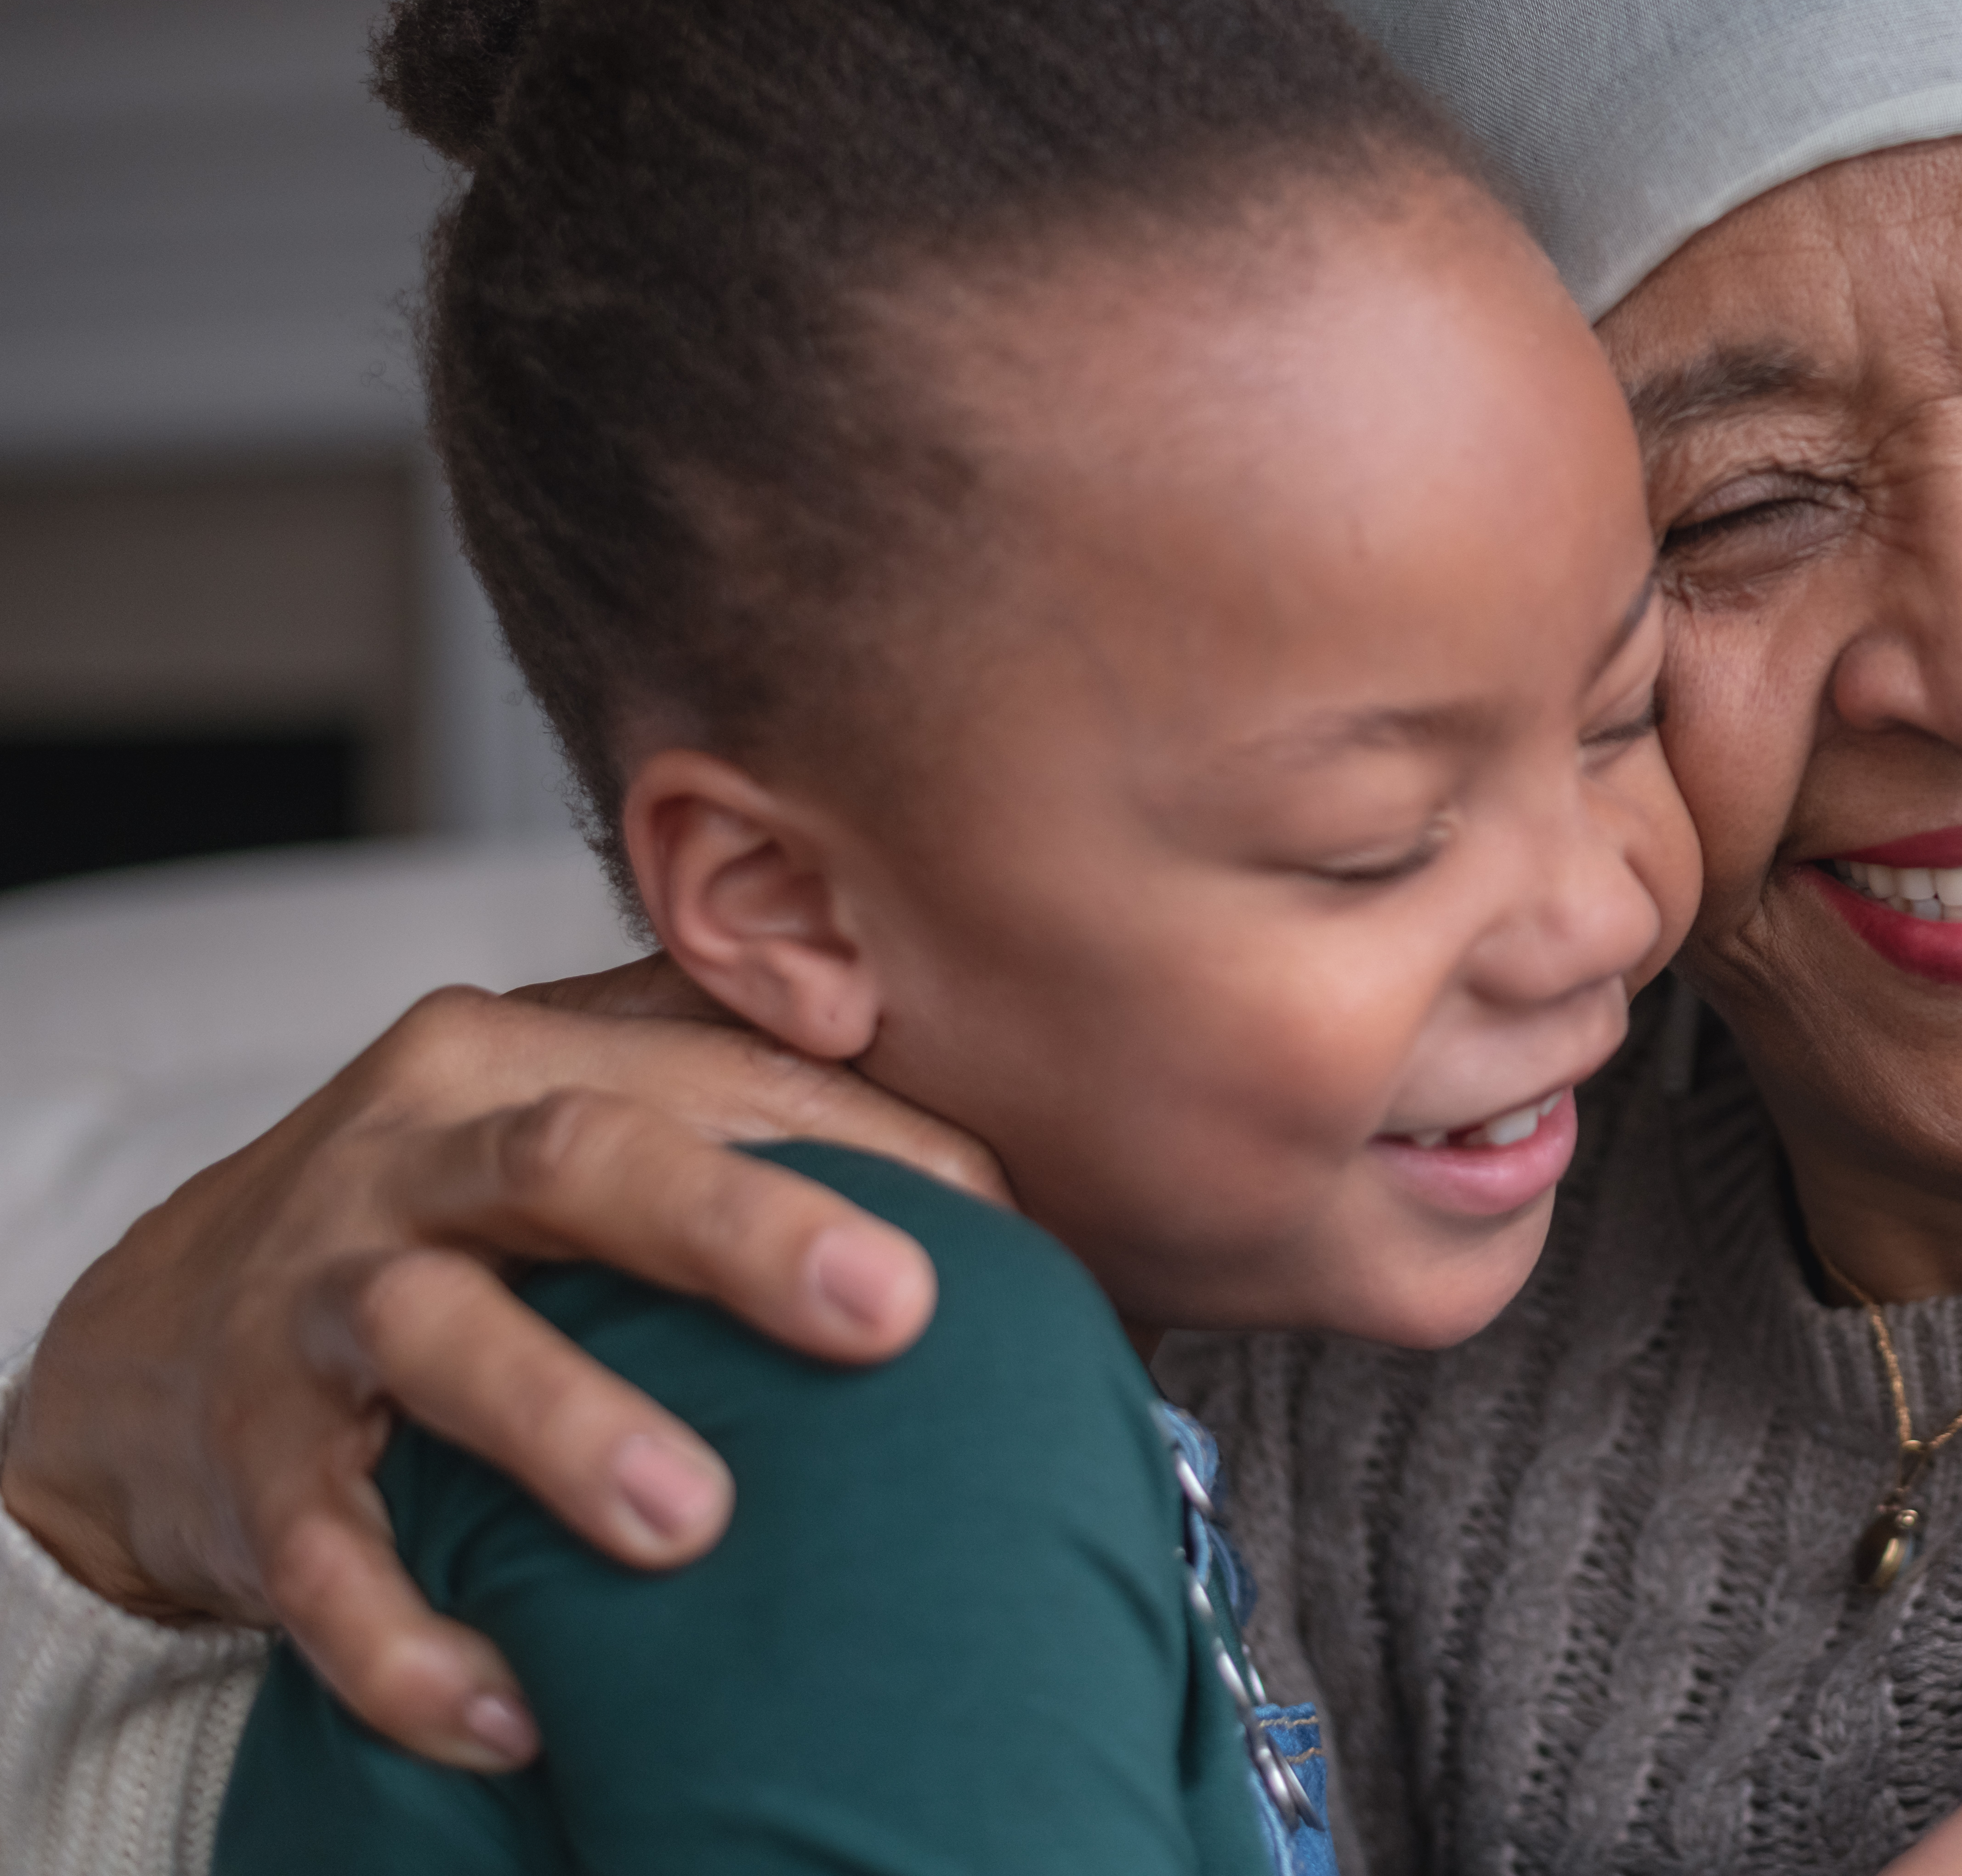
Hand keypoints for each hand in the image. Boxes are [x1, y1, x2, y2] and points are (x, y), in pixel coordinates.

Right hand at [0, 956, 1001, 1773]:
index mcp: (519, 1061)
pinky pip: (321, 1557)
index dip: (863, 1139)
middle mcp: (409, 1158)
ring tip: (688, 1519)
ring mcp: (313, 1305)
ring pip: (439, 1335)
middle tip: (886, 1312)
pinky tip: (510, 1714)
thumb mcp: (579, 1122)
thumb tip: (993, 1185)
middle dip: (735, 1229)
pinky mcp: (246, 1462)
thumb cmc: (449, 1221)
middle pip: (577, 1158)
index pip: (717, 1073)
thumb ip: (759, 1113)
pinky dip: (407, 1641)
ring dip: (568, 1425)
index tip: (991, 1217)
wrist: (154, 1335)